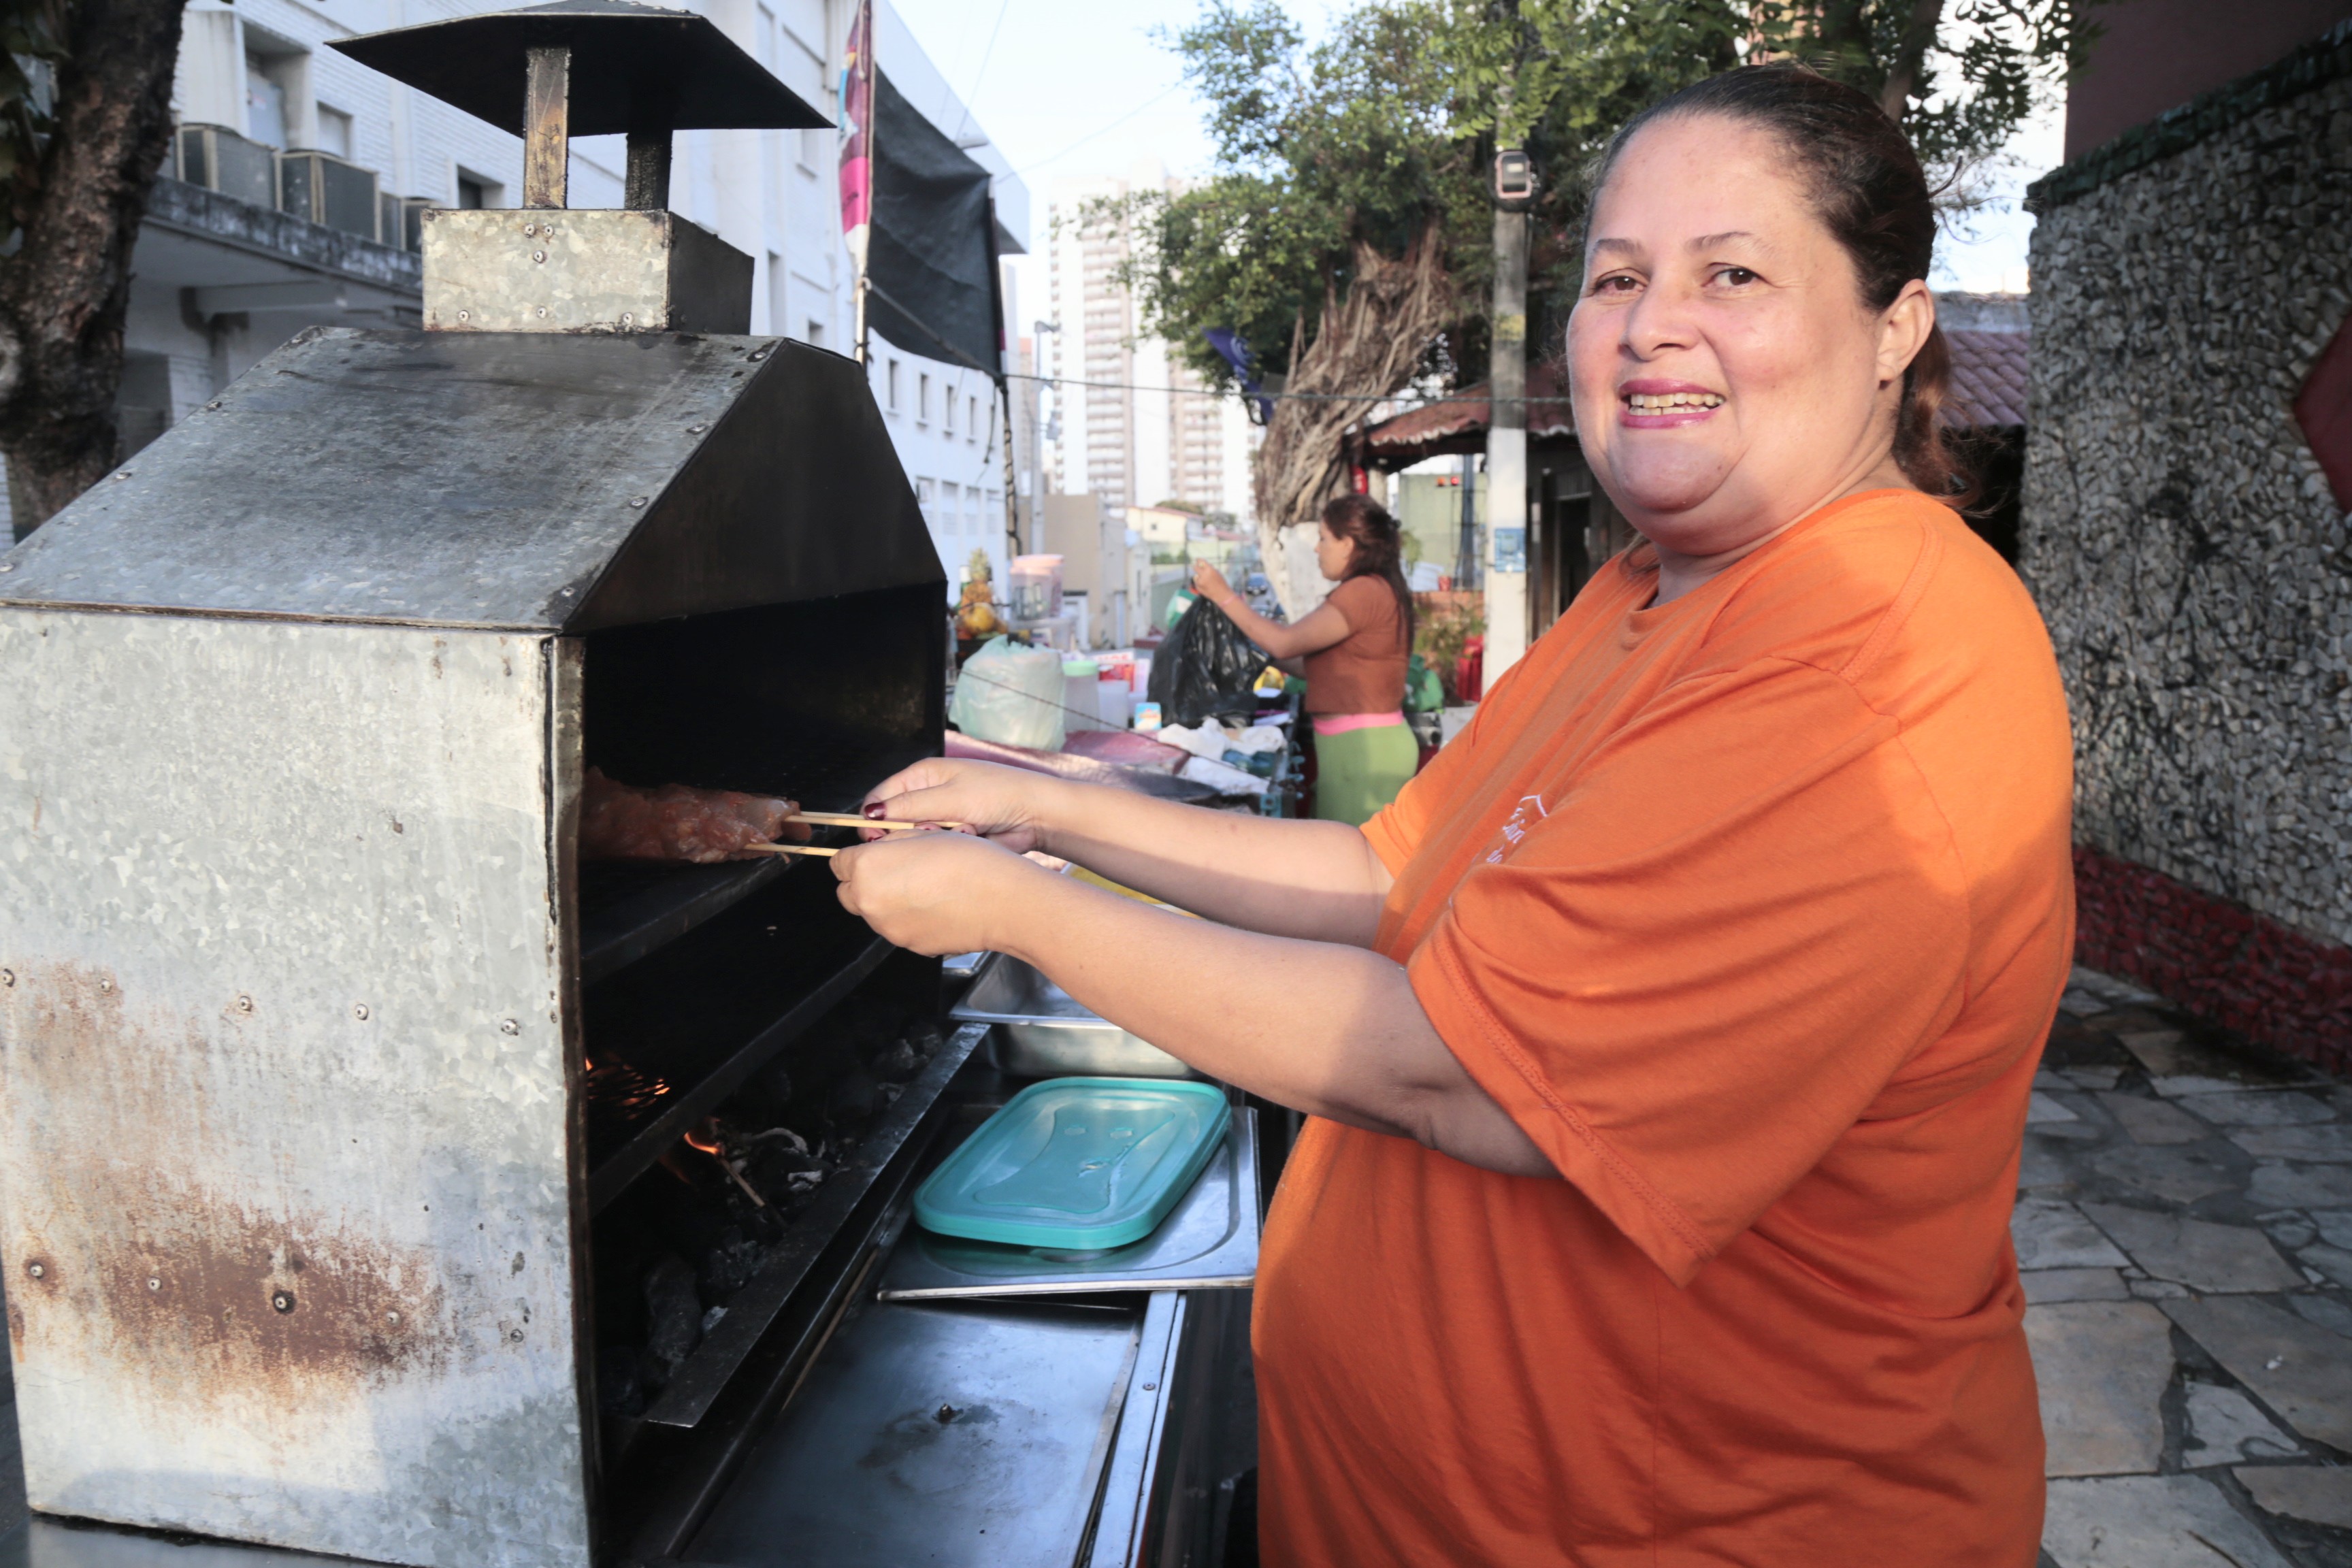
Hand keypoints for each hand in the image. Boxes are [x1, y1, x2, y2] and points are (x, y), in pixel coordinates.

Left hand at [831, 832, 1041, 955]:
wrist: (1003, 901)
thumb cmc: (969, 862)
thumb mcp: (924, 832)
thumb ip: (891, 842)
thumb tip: (881, 849)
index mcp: (868, 867)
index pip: (838, 863)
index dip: (857, 856)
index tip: (872, 854)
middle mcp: (870, 902)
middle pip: (847, 893)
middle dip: (864, 882)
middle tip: (894, 870)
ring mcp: (888, 929)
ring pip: (873, 912)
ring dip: (886, 900)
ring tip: (923, 888)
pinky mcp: (909, 946)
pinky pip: (898, 928)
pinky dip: (909, 918)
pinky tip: (936, 906)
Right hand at [861, 757, 1058, 852]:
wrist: (1037, 815)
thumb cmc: (997, 794)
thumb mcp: (950, 797)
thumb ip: (909, 807)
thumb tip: (869, 814)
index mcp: (921, 777)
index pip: (879, 798)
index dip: (872, 819)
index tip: (875, 838)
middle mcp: (927, 797)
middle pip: (894, 823)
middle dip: (909, 833)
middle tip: (930, 832)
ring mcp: (941, 819)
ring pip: (916, 841)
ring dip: (933, 841)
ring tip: (960, 832)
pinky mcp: (954, 839)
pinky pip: (937, 851)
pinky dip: (949, 849)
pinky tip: (969, 841)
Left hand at [1190, 559, 1236, 607]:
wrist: (1222, 595)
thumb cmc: (1221, 583)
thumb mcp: (1217, 573)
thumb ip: (1209, 569)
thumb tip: (1202, 565)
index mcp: (1209, 570)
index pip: (1201, 562)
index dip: (1198, 560)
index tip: (1197, 559)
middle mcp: (1203, 575)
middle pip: (1195, 567)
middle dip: (1196, 567)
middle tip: (1197, 567)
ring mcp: (1200, 582)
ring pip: (1195, 576)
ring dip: (1198, 577)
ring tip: (1205, 581)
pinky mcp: (1198, 587)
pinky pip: (1196, 583)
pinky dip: (1199, 583)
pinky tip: (1205, 586)